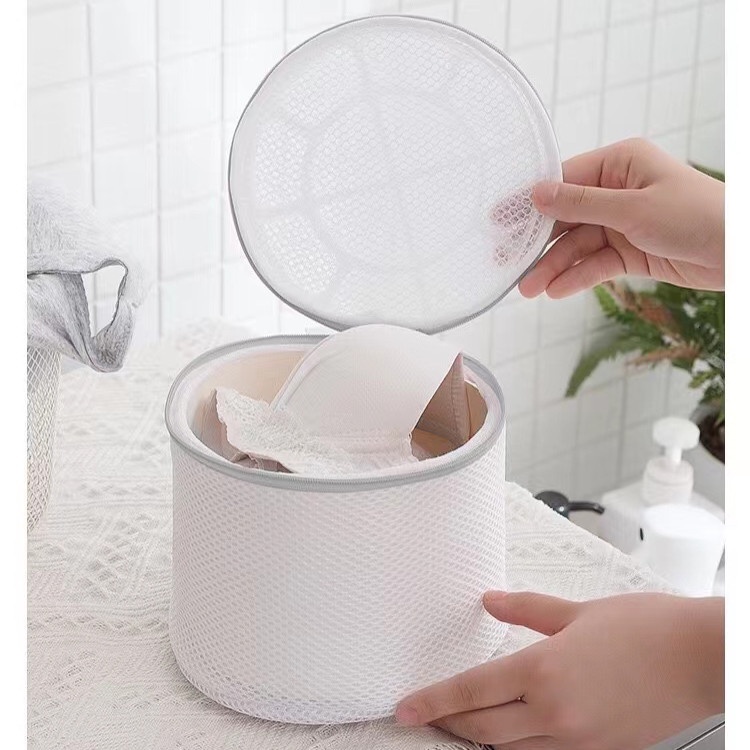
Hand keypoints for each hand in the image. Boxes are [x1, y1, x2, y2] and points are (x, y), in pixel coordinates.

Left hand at [395, 591, 723, 749]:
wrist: (700, 660)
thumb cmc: (645, 629)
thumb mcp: (577, 611)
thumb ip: (526, 609)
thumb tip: (491, 600)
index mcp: (544, 672)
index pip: (471, 691)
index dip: (432, 701)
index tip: (404, 709)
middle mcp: (555, 714)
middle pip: (481, 728)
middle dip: (447, 722)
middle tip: (424, 714)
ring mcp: (577, 740)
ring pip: (509, 748)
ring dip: (479, 736)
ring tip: (459, 721)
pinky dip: (517, 744)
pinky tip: (510, 729)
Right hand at [519, 138, 723, 298]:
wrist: (738, 251)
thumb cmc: (697, 214)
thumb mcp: (633, 207)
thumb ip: (581, 203)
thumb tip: (537, 193)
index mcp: (619, 164)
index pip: (564, 181)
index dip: (531, 202)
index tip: (500, 220)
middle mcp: (617, 191)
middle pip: (565, 217)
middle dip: (538, 242)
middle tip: (507, 262)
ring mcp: (622, 222)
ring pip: (577, 245)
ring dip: (554, 267)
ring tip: (529, 289)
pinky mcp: (630, 251)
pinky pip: (596, 263)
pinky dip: (578, 277)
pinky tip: (557, 290)